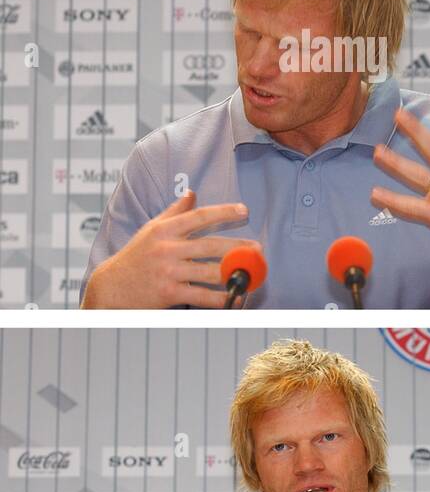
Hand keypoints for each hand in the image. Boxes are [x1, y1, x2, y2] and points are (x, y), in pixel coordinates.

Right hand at [82, 190, 262, 308]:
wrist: (111, 288)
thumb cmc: (134, 256)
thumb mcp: (150, 229)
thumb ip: (174, 212)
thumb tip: (192, 192)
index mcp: (164, 230)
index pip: (198, 216)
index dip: (223, 212)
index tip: (244, 210)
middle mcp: (167, 249)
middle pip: (209, 245)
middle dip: (237, 246)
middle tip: (257, 248)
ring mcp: (168, 272)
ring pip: (208, 272)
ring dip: (233, 273)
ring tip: (251, 273)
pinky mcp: (169, 294)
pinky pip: (200, 296)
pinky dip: (219, 299)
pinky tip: (233, 298)